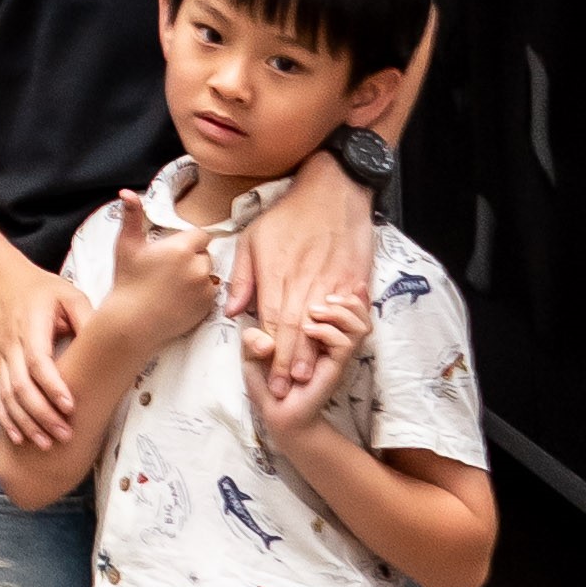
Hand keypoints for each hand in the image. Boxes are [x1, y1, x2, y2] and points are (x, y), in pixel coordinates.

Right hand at [0, 260, 86, 449]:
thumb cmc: (40, 290)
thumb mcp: (68, 294)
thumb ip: (87, 318)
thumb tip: (112, 343)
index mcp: (30, 325)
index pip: (37, 361)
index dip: (52, 387)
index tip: (71, 407)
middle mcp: (10, 344)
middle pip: (20, 386)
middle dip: (42, 415)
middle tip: (65, 435)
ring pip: (6, 397)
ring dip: (25, 422)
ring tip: (46, 443)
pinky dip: (6, 419)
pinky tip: (19, 438)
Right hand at [108, 186, 221, 338]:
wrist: (132, 322)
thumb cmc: (127, 281)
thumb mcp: (126, 245)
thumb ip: (132, 215)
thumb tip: (126, 192)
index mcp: (181, 248)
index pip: (200, 235)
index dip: (188, 241)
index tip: (174, 250)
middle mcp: (198, 266)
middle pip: (205, 255)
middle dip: (193, 259)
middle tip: (170, 269)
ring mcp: (204, 288)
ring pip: (208, 274)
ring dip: (198, 276)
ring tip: (175, 285)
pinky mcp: (207, 307)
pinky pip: (210, 294)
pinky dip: (199, 294)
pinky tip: (180, 298)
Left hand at [231, 156, 376, 414]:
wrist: (331, 193)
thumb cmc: (287, 215)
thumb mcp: (253, 240)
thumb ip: (244, 279)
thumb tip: (233, 311)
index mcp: (278, 279)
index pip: (274, 325)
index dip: (272, 355)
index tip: (270, 381)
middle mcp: (305, 286)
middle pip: (296, 333)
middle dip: (290, 365)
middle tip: (286, 393)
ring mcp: (331, 285)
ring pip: (320, 328)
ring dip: (314, 355)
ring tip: (308, 379)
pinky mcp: (352, 281)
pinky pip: (345, 313)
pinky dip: (339, 333)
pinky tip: (336, 350)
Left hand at [260, 298, 367, 442]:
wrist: (276, 414)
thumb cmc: (265, 380)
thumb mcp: (251, 353)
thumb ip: (252, 339)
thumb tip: (264, 340)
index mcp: (319, 330)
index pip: (344, 304)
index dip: (348, 291)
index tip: (345, 279)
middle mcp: (333, 340)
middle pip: (359, 310)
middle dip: (348, 296)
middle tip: (326, 296)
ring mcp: (337, 354)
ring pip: (361, 325)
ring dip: (342, 312)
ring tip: (316, 311)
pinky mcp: (335, 367)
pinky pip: (346, 343)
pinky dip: (330, 331)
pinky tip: (311, 330)